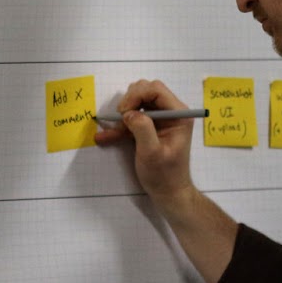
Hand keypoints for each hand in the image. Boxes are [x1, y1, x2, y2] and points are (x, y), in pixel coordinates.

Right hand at [93, 79, 198, 214]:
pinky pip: (132, 119)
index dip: (137, 95)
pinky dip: (118, 127)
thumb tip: (129, 112)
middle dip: (130, 101)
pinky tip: (103, 137)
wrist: (168, 192)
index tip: (123, 111)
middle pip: (146, 91)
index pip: (156, 90)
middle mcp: (170, 112)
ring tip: (112, 131)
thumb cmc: (165, 175)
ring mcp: (159, 120)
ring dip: (122, 115)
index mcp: (178, 115)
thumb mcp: (152, 153)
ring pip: (137, 102)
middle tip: (121, 119)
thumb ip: (142, 129)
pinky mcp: (149, 128)